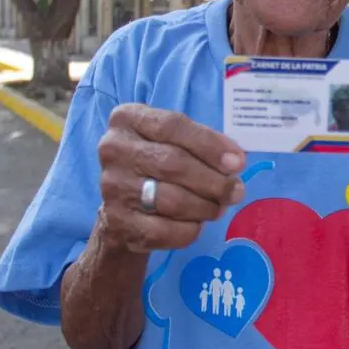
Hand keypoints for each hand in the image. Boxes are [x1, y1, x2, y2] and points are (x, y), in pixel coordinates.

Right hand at [96, 104, 246, 252]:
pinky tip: (197, 224)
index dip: (210, 145)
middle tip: (236, 191)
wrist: (125, 204)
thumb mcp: (177, 141)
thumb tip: (236, 161)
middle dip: (214, 180)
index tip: (238, 162)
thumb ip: (204, 144)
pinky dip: (189, 229)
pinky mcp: (115, 221)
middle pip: (173, 163)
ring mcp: (111, 186)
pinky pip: (163, 230)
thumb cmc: (159, 162)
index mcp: (128, 119)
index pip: (173, 126)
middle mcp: (113, 148)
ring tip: (219, 207)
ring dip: (205, 207)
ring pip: (171, 199)